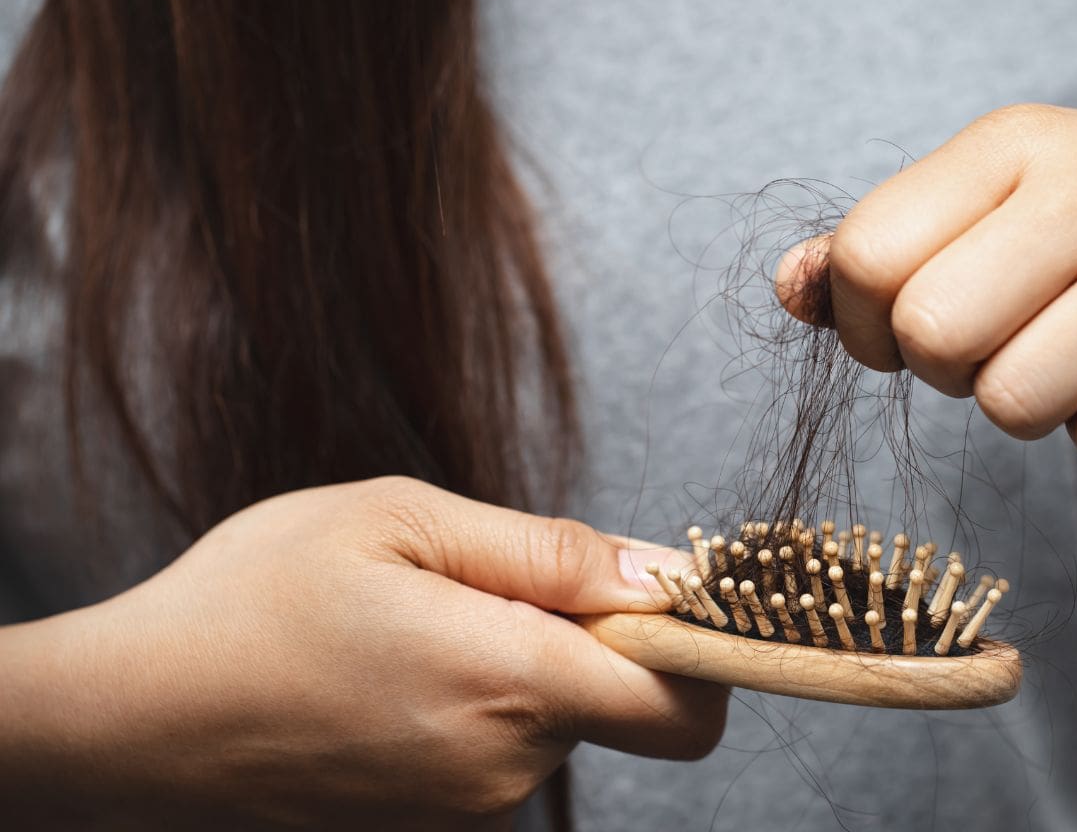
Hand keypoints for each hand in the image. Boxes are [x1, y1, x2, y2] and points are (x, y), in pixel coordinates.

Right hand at [0, 477, 724, 827]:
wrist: (130, 717)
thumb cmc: (254, 600)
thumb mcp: (402, 521)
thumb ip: (548, 552)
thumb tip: (660, 574)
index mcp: (509, 681)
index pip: (685, 703)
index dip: (700, 646)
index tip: (665, 595)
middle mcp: (503, 766)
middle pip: (619, 702)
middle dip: (585, 639)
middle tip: (483, 586)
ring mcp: (466, 810)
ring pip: (554, 723)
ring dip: (520, 667)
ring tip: (414, 626)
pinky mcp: (432, 826)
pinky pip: (500, 752)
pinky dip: (479, 706)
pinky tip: (396, 672)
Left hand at [778, 105, 1076, 470]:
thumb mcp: (999, 205)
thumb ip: (882, 246)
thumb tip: (790, 290)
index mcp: (1017, 141)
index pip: (868, 255)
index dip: (868, 323)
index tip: (914, 327)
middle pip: (933, 336)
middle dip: (950, 371)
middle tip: (1005, 346)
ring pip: (1015, 405)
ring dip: (1032, 408)